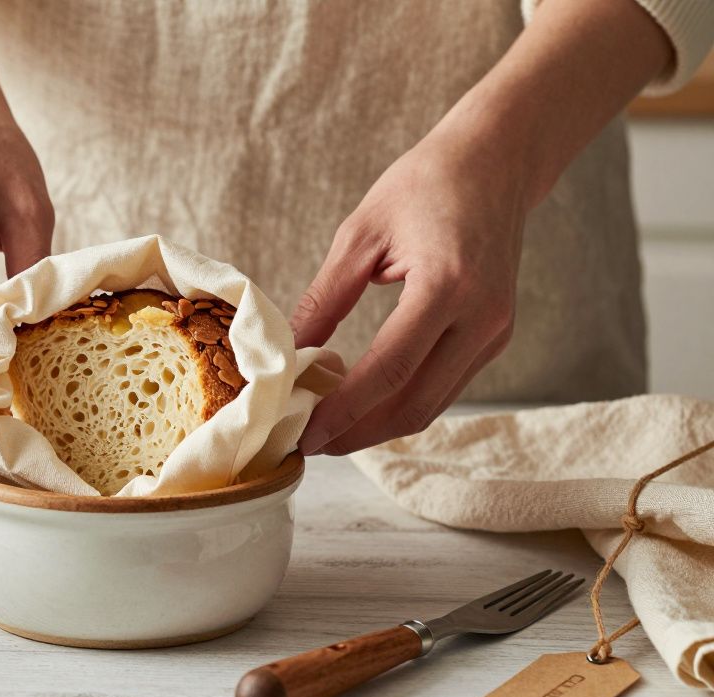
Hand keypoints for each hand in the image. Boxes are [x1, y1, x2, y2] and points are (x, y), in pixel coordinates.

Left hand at [292, 130, 524, 454]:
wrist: (496, 162)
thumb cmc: (425, 185)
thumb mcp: (360, 234)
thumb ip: (325, 298)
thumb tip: (288, 352)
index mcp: (448, 286)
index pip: (390, 370)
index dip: (345, 410)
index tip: (306, 434)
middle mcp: (482, 318)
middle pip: (416, 404)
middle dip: (359, 434)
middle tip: (310, 446)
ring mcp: (496, 332)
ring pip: (433, 405)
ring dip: (380, 426)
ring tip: (329, 433)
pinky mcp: (496, 336)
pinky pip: (446, 386)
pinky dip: (403, 403)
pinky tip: (363, 405)